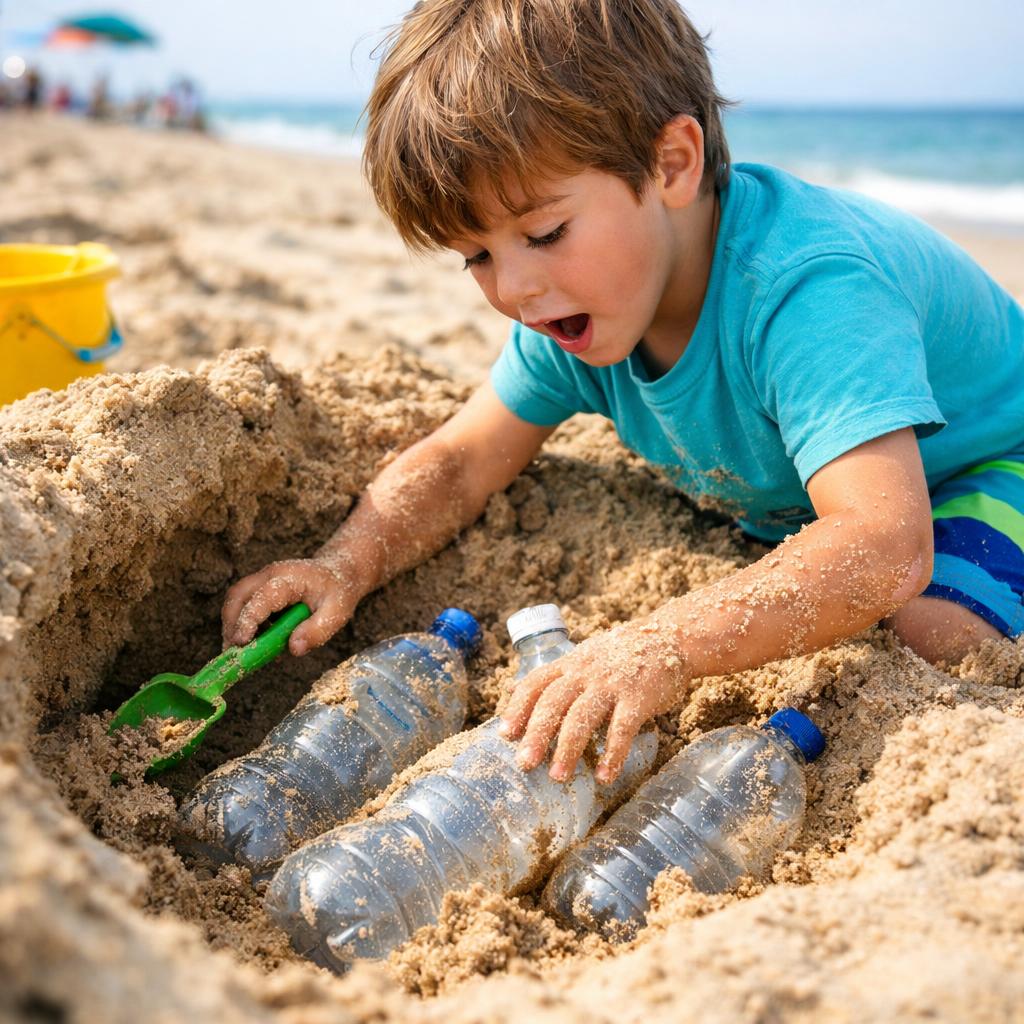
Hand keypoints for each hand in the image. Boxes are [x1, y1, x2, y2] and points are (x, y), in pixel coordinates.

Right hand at [221, 558, 358, 655]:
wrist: (339, 572)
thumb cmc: (338, 591)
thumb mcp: (337, 613)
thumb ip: (317, 631)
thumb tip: (294, 649)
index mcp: (289, 578)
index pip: (261, 598)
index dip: (247, 620)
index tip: (240, 642)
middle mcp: (270, 575)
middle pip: (238, 595)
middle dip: (231, 624)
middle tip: (232, 652)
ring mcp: (264, 580)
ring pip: (236, 599)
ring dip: (234, 625)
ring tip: (242, 651)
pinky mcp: (262, 589)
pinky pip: (244, 604)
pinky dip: (243, 624)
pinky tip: (257, 642)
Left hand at [498, 620, 688, 783]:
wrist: (670, 638)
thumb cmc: (622, 654)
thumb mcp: (583, 657)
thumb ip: (552, 675)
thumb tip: (511, 688)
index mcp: (570, 664)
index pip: (535, 683)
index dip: (518, 708)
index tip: (505, 734)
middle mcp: (586, 672)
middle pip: (554, 702)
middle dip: (537, 734)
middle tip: (524, 763)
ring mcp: (612, 684)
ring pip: (582, 717)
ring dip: (568, 749)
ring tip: (558, 777)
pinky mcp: (638, 698)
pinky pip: (622, 728)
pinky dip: (612, 754)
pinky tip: (605, 776)